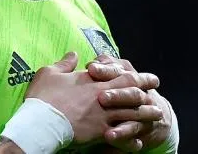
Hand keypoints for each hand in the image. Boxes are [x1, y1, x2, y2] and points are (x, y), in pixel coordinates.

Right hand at [25, 52, 162, 145]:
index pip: (121, 75)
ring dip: (145, 114)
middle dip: (147, 92)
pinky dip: (131, 139)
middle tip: (156, 92)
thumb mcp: (50, 72)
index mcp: (93, 81)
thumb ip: (64, 63)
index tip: (148, 77)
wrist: (40, 121)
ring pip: (132, 114)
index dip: (137, 76)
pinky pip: (122, 137)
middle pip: (132, 93)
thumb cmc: (43, 96)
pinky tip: (137, 142)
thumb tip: (73, 54)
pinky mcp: (100, 132)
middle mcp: (103, 96)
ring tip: (156, 115)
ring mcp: (104, 115)